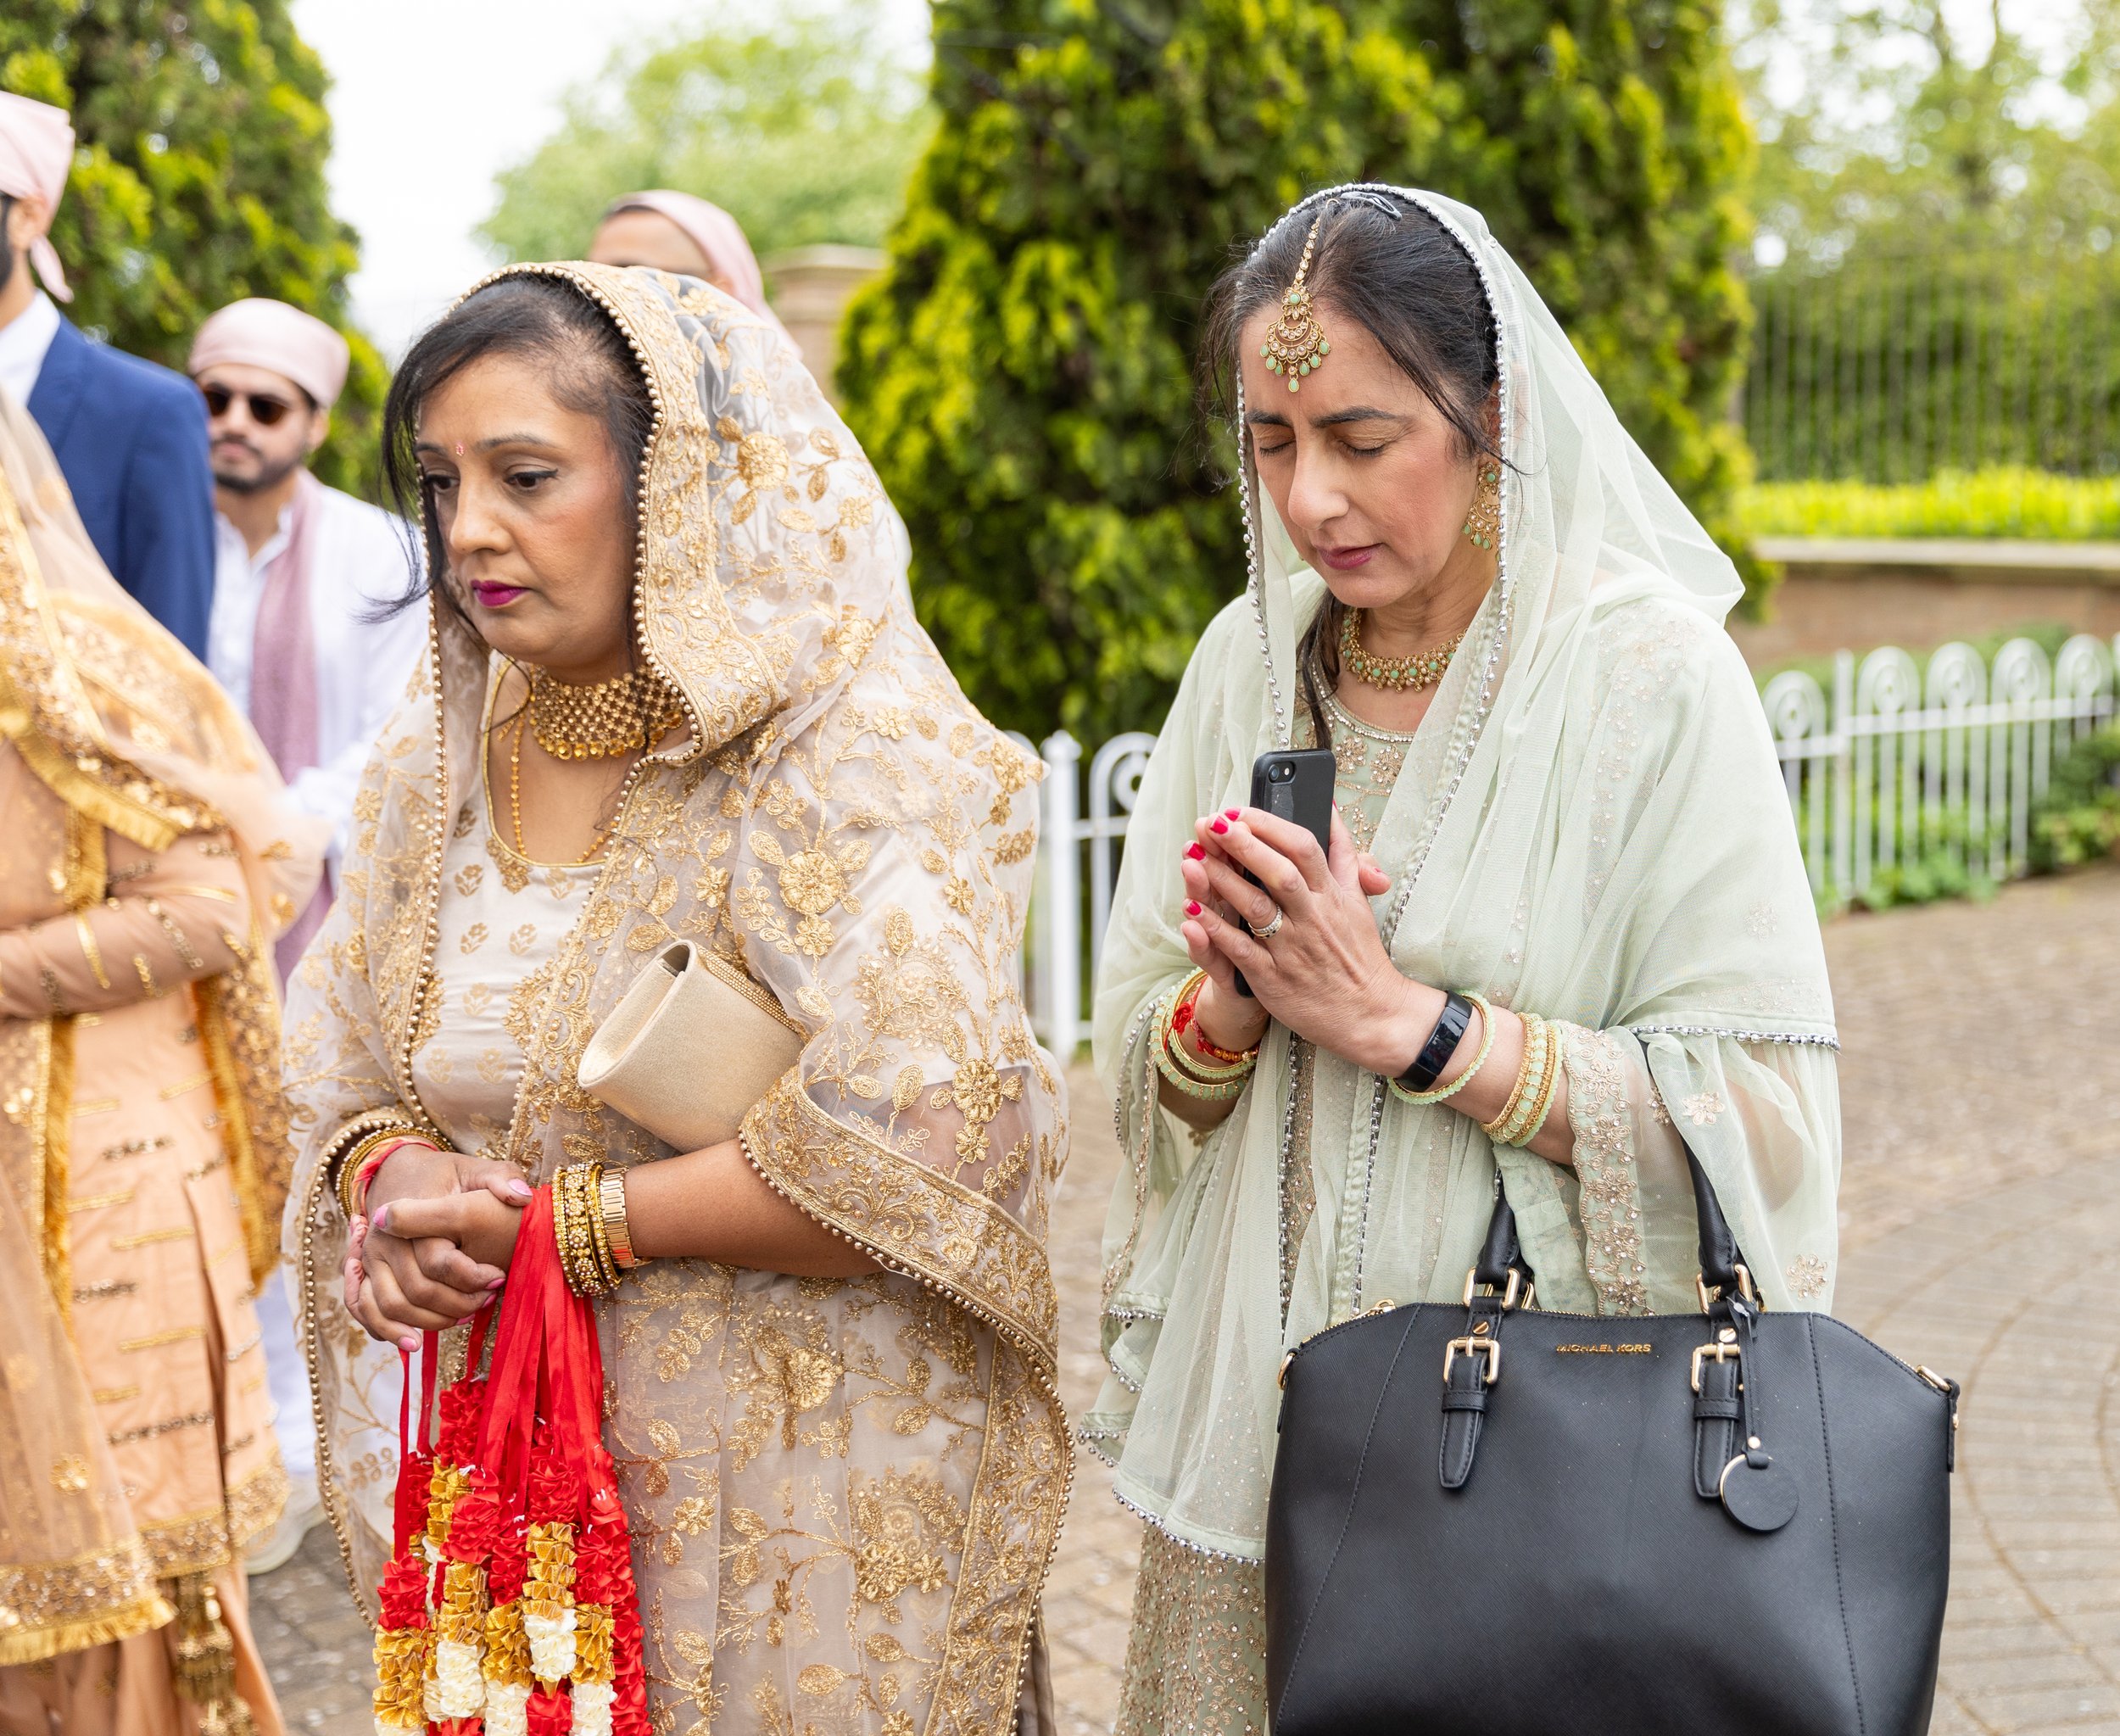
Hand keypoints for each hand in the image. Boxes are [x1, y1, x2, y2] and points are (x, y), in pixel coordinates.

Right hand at [347, 1143, 531, 1349]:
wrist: (401, 1173)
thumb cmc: (445, 1176)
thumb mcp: (475, 1168)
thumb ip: (501, 1178)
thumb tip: (522, 1196)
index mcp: (411, 1213)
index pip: (440, 1261)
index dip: (473, 1277)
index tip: (499, 1278)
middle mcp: (384, 1239)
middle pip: (417, 1290)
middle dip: (457, 1304)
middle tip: (487, 1301)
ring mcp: (368, 1257)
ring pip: (391, 1306)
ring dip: (428, 1321)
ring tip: (463, 1320)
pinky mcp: (362, 1272)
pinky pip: (363, 1309)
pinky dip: (385, 1330)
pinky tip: (414, 1342)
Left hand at [1181, 804, 1433, 1075]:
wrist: (1372, 1015)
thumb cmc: (1359, 954)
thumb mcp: (1357, 899)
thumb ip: (1342, 854)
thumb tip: (1327, 808)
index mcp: (1332, 895)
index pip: (1304, 848)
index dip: (1270, 826)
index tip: (1241, 811)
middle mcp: (1313, 918)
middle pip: (1278, 873)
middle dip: (1244, 845)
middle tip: (1212, 822)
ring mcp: (1292, 949)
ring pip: (1255, 908)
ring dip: (1222, 880)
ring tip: (1194, 856)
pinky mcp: (1273, 979)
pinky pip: (1240, 950)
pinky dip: (1216, 930)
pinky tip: (1192, 910)